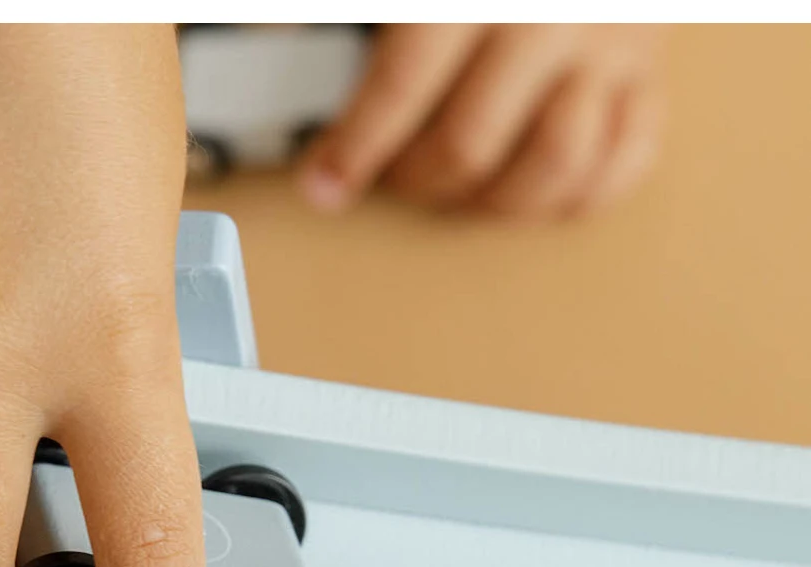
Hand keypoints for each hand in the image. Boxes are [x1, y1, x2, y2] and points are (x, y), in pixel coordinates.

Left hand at [298, 24, 664, 218]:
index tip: (324, 184)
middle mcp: (549, 15)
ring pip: (556, 163)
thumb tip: (267, 33)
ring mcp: (609, 45)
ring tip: (458, 185)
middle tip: (391, 175)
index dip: (356, 146)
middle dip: (417, 178)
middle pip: (473, 142)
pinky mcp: (646, 70)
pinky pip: (626, 159)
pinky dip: (576, 193)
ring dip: (494, 199)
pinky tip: (526, 186)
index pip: (405, 83)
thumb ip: (325, 1)